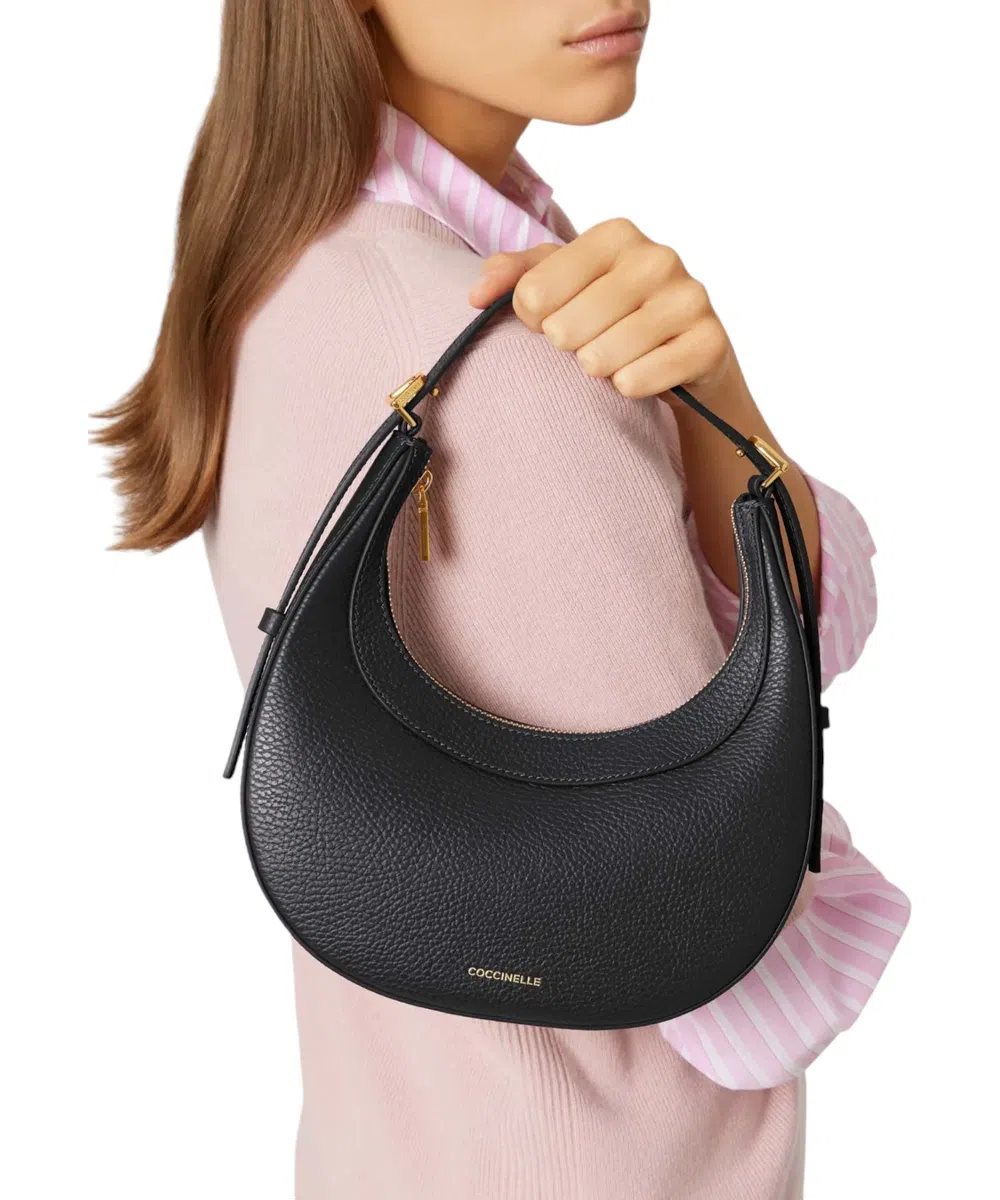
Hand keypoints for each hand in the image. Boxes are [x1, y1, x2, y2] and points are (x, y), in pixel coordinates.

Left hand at [467, 217, 742, 404]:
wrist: (688, 356)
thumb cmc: (616, 317)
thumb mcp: (567, 287)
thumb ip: (519, 277)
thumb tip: (478, 292)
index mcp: (616, 234)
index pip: (534, 291)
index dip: (531, 320)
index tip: (548, 323)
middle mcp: (656, 257)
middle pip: (565, 328)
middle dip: (567, 348)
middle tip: (586, 346)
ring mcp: (689, 297)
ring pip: (602, 356)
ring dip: (597, 370)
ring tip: (611, 362)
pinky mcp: (709, 342)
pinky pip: (640, 379)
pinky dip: (629, 388)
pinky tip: (636, 379)